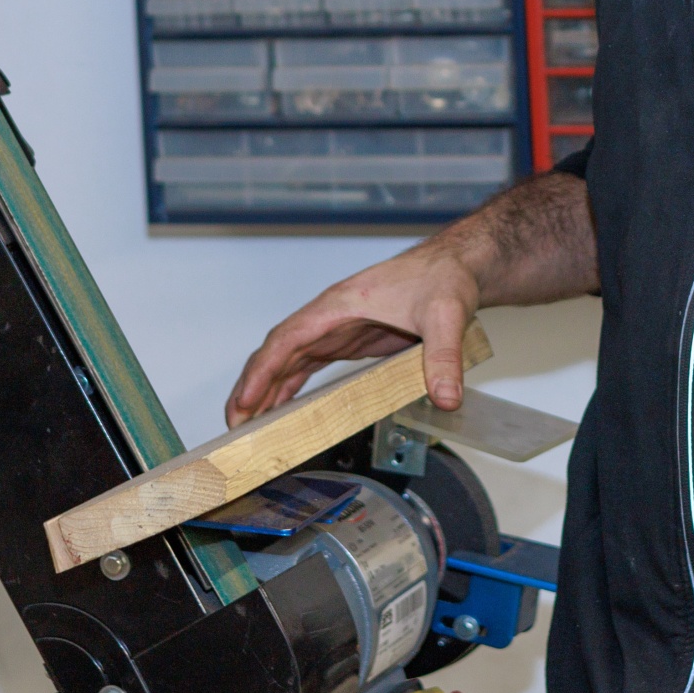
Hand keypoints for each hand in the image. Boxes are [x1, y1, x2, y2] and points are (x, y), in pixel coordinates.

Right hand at [225, 243, 481, 425]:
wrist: (458, 267)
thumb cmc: (446, 278)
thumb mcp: (447, 316)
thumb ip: (443, 357)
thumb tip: (446, 398)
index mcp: (340, 305)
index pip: (288, 338)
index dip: (263, 370)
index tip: (245, 400)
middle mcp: (331, 317)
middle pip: (279, 352)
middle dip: (253, 387)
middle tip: (234, 425)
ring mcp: (338, 330)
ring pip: (289, 361)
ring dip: (266, 390)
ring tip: (247, 424)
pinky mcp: (350, 342)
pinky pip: (309, 366)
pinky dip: (289, 387)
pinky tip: (280, 409)